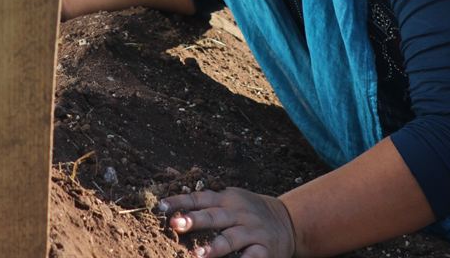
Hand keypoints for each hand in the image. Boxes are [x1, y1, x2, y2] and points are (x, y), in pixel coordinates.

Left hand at [159, 187, 296, 257]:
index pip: (200, 198)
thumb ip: (206, 202)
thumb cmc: (249, 212)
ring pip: (231, 239)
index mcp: (227, 199)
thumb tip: (172, 203)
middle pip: (214, 216)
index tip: (161, 207)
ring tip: (197, 254)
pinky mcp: (264, 250)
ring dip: (214, 247)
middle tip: (175, 224)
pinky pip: (252, 257)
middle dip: (194, 220)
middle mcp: (239, 214)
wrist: (288, 222)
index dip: (180, 201)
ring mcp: (252, 232)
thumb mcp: (231, 199)